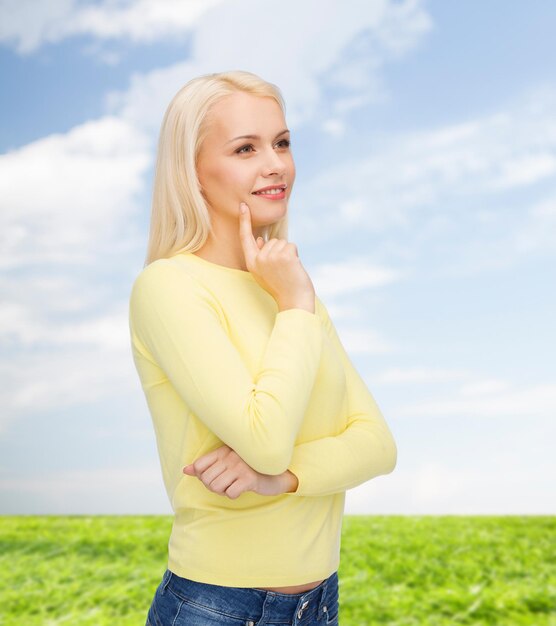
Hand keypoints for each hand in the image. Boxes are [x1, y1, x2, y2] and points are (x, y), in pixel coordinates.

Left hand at [182, 444, 297, 498]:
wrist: (274, 473)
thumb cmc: (246, 468)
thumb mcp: (225, 463)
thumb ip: (204, 466)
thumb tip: (185, 470)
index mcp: (223, 450)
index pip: (199, 465)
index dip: (203, 477)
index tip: (215, 476)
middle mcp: (230, 456)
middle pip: (207, 479)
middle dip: (214, 487)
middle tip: (226, 484)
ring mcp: (240, 467)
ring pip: (216, 487)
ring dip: (223, 491)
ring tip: (232, 486)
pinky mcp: (249, 478)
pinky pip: (230, 493)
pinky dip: (233, 494)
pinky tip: (241, 489)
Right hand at [238, 202, 314, 311]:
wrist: (293, 301)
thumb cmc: (280, 287)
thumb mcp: (263, 273)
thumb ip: (259, 256)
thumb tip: (260, 239)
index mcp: (251, 263)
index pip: (246, 238)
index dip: (244, 221)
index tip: (243, 206)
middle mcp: (259, 259)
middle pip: (272, 241)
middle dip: (281, 251)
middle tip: (283, 270)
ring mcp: (271, 257)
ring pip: (283, 243)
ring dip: (289, 254)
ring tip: (288, 271)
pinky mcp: (285, 256)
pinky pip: (292, 246)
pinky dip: (296, 255)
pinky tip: (294, 268)